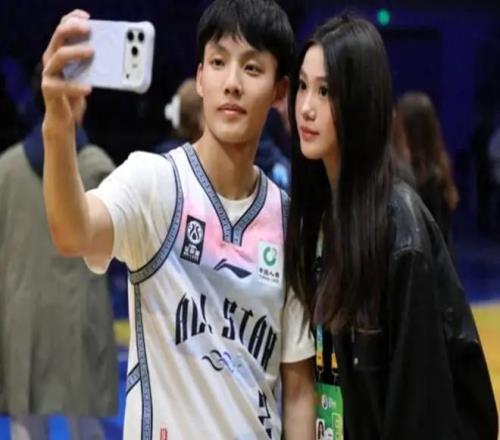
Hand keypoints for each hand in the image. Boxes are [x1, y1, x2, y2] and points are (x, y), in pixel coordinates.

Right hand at [41, 9, 93, 128]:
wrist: (64, 118)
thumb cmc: (77, 93)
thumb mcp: (87, 75)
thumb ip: (94, 64)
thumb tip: (116, 54)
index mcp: (59, 51)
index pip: (63, 28)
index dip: (73, 19)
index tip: (88, 17)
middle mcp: (51, 58)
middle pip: (59, 36)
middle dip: (73, 29)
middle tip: (89, 29)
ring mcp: (48, 73)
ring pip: (59, 56)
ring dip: (76, 51)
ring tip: (92, 51)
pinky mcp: (49, 89)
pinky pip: (63, 85)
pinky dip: (76, 86)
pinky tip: (88, 88)